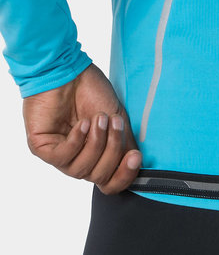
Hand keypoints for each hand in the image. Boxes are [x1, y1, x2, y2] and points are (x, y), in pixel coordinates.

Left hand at [22, 63, 141, 193]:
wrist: (68, 72)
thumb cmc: (91, 92)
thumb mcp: (118, 119)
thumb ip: (126, 144)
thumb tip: (137, 164)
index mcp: (97, 155)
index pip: (110, 183)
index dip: (125, 175)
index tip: (135, 156)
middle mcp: (79, 159)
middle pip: (99, 177)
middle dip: (112, 150)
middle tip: (114, 123)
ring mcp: (60, 155)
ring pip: (81, 170)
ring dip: (95, 142)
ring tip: (98, 119)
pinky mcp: (42, 148)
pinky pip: (63, 157)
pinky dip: (77, 140)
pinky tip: (82, 123)